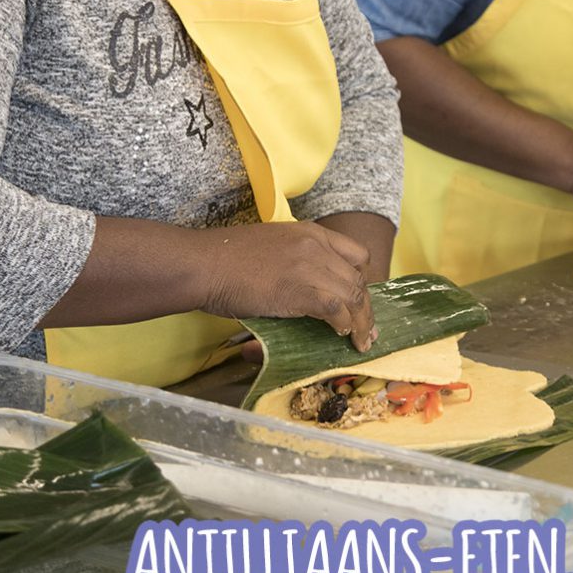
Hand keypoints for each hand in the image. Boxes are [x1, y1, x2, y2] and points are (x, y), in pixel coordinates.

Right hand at [194, 222, 375, 352]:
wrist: (205, 263)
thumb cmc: (225, 258)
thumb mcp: (270, 247)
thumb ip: (293, 262)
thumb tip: (299, 291)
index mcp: (309, 231)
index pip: (356, 253)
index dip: (361, 279)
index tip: (358, 300)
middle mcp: (316, 244)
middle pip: (359, 278)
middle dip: (366, 307)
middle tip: (367, 330)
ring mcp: (311, 265)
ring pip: (354, 295)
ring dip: (361, 322)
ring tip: (360, 342)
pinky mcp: (302, 289)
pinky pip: (337, 310)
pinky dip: (343, 325)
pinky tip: (339, 335)